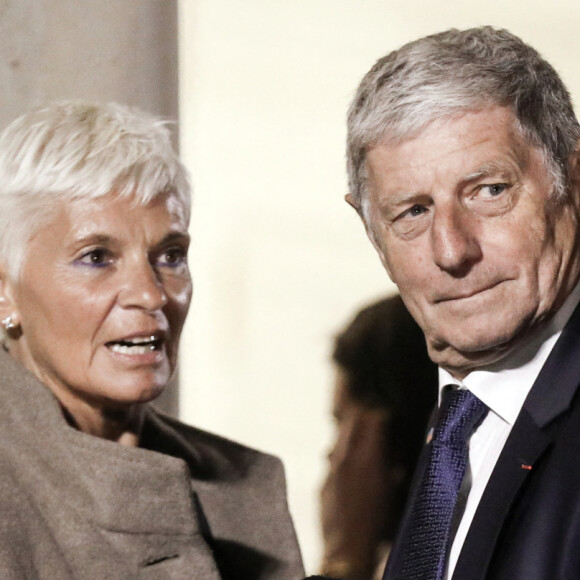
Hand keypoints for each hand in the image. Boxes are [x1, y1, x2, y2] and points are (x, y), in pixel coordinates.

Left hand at [320, 403, 392, 578]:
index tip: (387, 413)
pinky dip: (341, 455)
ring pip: (340, 437)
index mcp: (368, 457)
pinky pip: (332, 458)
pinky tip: (350, 466)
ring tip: (362, 439)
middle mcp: (346, 457)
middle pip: (353, 420)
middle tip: (374, 417)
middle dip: (364, 415)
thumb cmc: (378, 525)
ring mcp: (332, 468)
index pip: (373, 417)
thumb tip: (393, 456)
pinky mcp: (323, 481)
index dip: (381, 413)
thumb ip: (392, 467)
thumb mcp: (394, 492)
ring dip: (351, 433)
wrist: (347, 549)